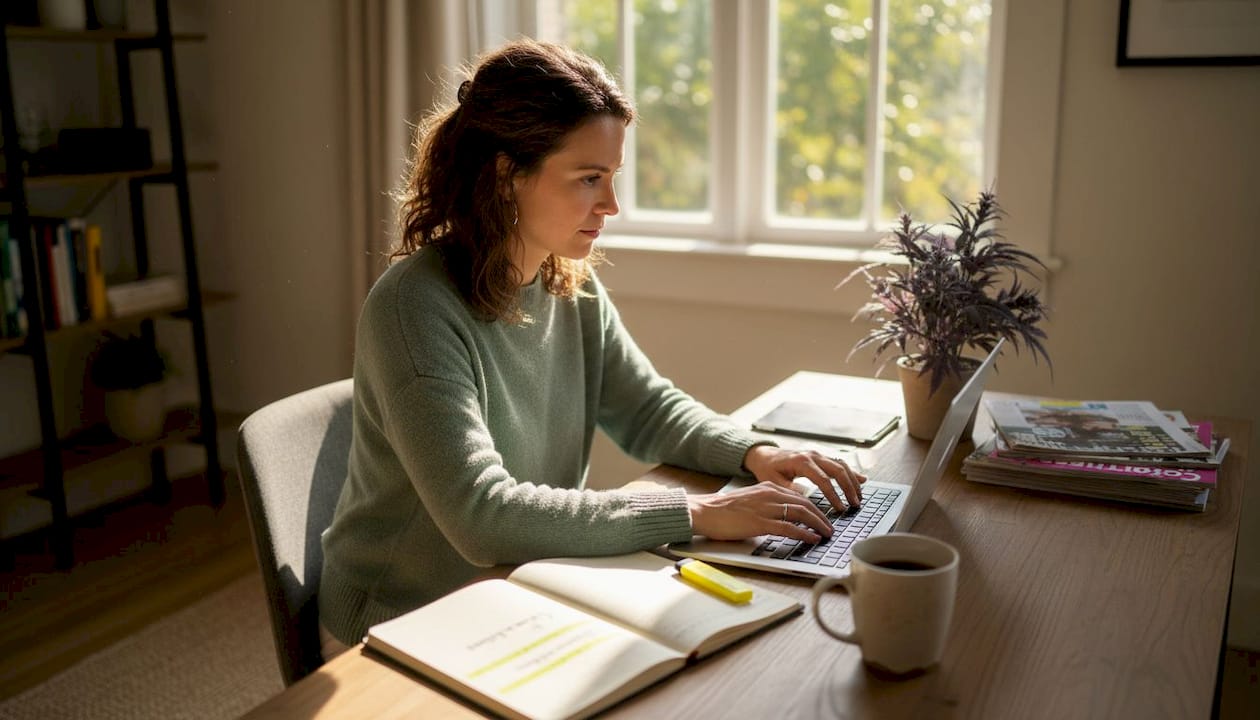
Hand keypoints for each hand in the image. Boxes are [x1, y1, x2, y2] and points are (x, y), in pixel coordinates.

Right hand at [687, 482, 832, 542]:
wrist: (703, 511)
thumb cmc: (723, 510)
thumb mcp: (750, 501)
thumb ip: (766, 505)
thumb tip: (781, 518)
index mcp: (767, 487)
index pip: (798, 496)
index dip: (814, 508)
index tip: (823, 517)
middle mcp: (769, 494)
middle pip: (805, 503)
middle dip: (821, 516)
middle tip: (830, 528)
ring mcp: (765, 508)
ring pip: (801, 513)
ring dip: (817, 524)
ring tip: (826, 534)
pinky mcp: (759, 523)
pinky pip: (788, 528)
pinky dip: (804, 533)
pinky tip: (812, 539)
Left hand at [741, 445, 865, 511]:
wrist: (765, 456)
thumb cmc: (768, 469)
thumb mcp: (773, 482)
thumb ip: (789, 490)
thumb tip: (805, 500)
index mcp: (801, 461)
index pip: (823, 480)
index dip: (834, 495)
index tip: (840, 509)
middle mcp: (812, 455)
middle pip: (838, 470)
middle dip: (849, 488)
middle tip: (855, 504)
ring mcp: (818, 455)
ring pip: (841, 465)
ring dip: (853, 481)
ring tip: (859, 497)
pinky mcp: (820, 457)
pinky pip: (839, 463)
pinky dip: (851, 472)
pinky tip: (862, 480)